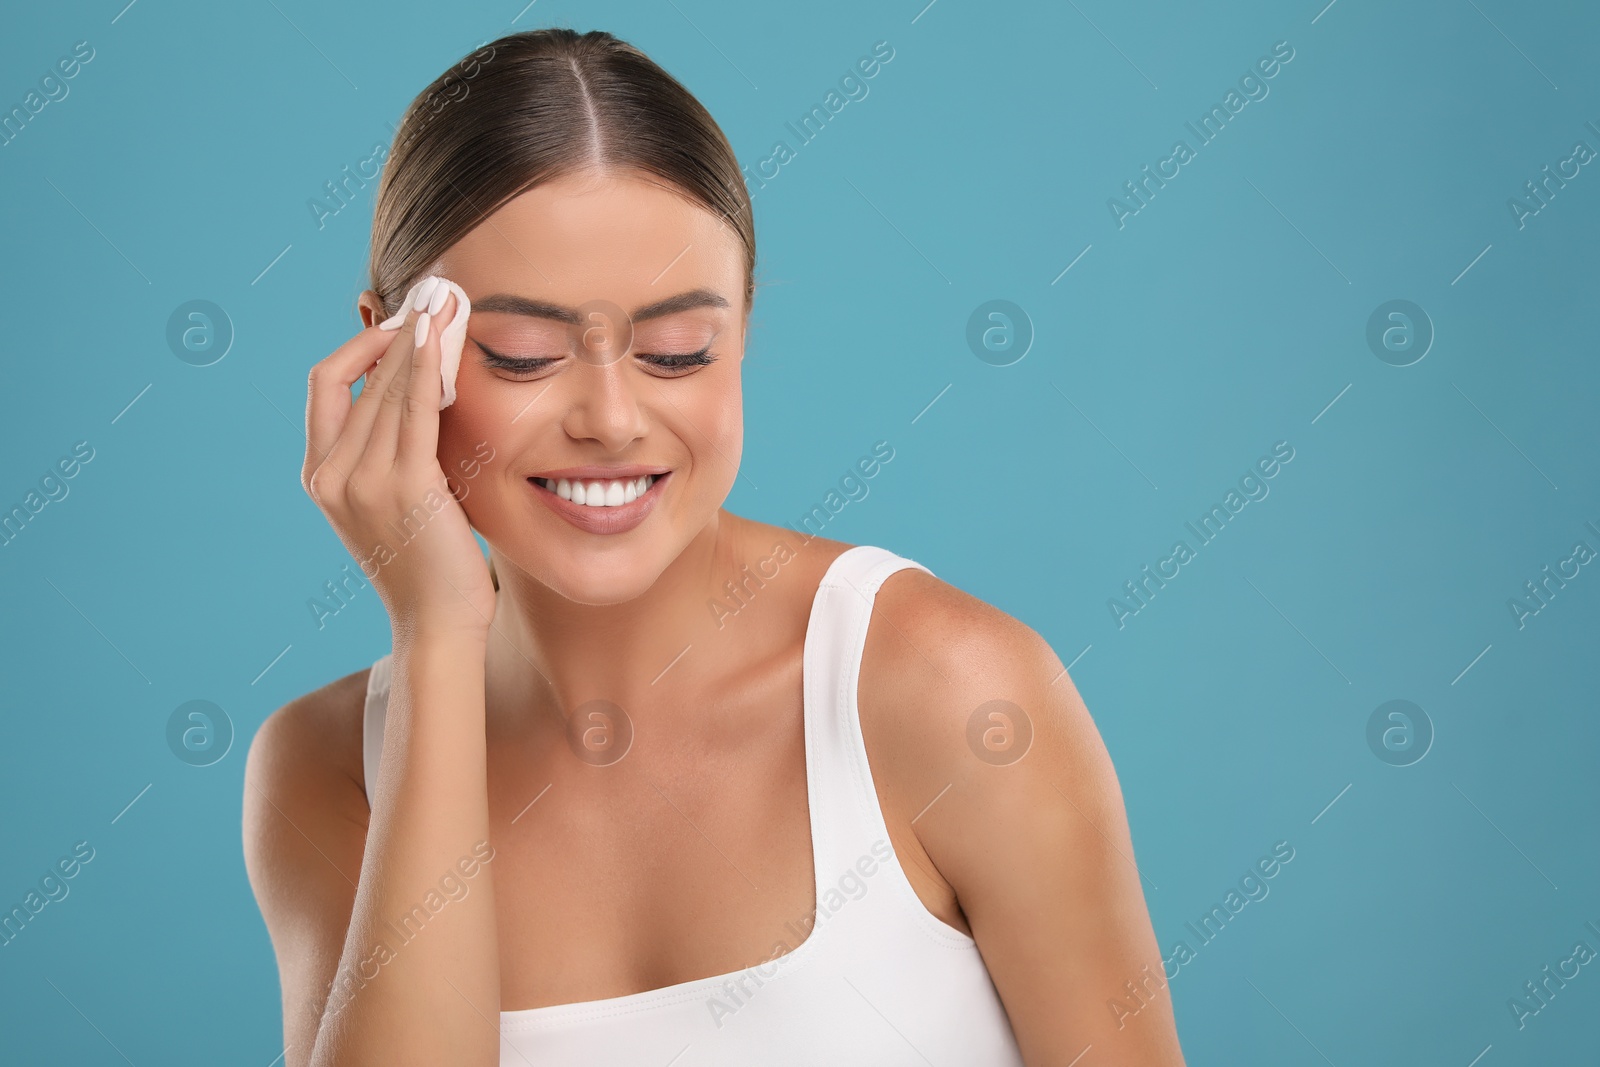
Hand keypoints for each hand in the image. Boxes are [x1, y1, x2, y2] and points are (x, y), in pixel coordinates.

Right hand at [302, 284, 495, 639]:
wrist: (436, 624)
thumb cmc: (427, 563)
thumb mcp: (393, 500)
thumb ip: (389, 450)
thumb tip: (412, 391)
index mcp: (319, 477)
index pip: (325, 386)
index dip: (357, 347)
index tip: (397, 325)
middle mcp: (331, 475)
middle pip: (358, 379)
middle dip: (394, 334)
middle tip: (431, 297)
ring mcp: (363, 481)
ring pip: (386, 388)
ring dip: (415, 341)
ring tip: (444, 305)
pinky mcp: (406, 487)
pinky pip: (414, 410)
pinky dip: (426, 367)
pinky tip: (440, 339)